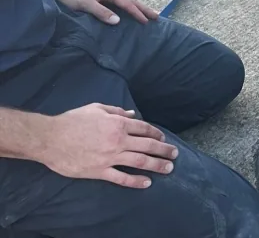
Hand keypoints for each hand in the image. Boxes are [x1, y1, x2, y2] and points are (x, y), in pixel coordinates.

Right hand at [35, 103, 177, 188]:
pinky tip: (147, 183)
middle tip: (175, 154)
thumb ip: (116, 111)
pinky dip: (136, 181)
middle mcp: (118, 140)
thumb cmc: (72, 121)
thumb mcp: (96, 109)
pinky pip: (121, 178)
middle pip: (148, 145)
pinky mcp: (100, 171)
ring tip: (169, 168)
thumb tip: (132, 114)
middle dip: (164, 150)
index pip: (144, 128)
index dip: (156, 133)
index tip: (163, 138)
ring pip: (140, 161)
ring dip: (157, 165)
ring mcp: (110, 157)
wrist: (50, 138)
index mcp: (118, 124)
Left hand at [50, 0, 158, 24]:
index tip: (146, 21)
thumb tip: (118, 21)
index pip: (127, 3)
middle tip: (157, 16)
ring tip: (150, 15)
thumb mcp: (85, 4)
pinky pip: (121, 6)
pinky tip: (133, 15)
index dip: (137, 12)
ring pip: (127, 3)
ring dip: (139, 9)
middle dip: (144, 9)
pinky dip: (130, 10)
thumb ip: (101, 12)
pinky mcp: (103, 1)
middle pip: (131, 1)